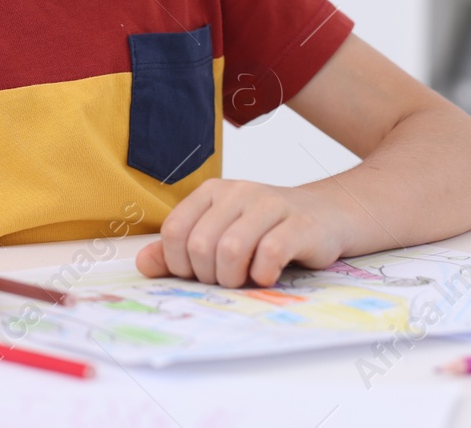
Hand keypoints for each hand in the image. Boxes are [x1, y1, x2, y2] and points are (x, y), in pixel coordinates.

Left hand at [134, 178, 347, 286]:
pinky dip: (262, 275)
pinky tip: (267, 276)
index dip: (179, 264)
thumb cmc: (267, 230)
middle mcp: (237, 191)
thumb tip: (143, 264)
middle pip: (200, 246)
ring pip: (230, 249)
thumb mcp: (220, 235)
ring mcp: (269, 204)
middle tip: (226, 279)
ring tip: (245, 279)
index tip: (198, 274)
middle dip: (208, 276)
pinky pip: (269, 254)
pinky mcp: (299, 223)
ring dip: (233, 278)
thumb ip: (179, 250)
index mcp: (211, 192)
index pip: (174, 232)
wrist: (327, 215)